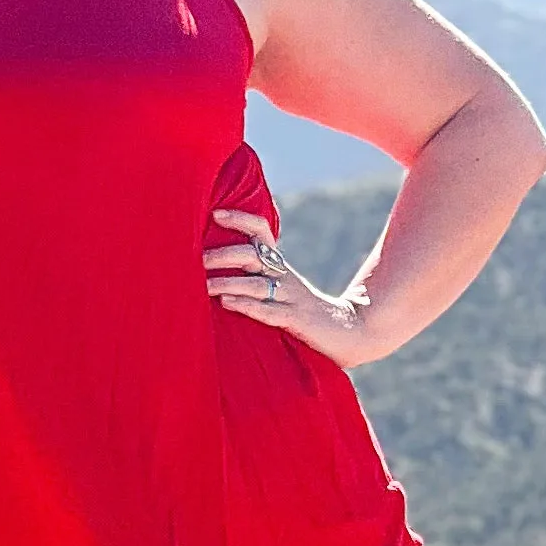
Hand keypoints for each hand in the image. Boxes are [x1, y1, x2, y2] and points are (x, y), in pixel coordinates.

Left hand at [204, 209, 371, 360]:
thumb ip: (255, 275)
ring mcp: (291, 298)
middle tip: (196, 259)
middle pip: (252, 255)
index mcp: (280, 264)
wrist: (349, 332)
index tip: (216, 213)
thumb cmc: (304, 311)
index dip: (240, 218)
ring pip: (257, 284)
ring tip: (204, 286)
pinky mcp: (296, 321)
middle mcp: (284, 276)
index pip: (261, 230)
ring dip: (228, 282)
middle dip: (223, 255)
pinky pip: (268, 311)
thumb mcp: (281, 287)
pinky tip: (227, 303)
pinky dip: (247, 305)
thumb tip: (214, 266)